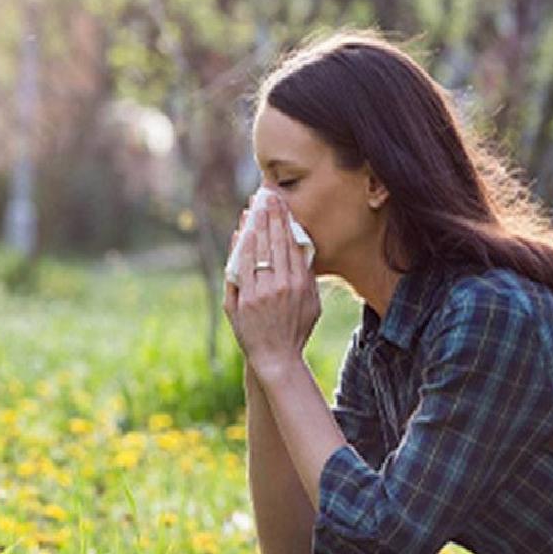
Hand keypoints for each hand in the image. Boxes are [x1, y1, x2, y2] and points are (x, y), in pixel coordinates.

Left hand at [223, 193, 320, 375]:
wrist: (276, 357)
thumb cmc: (296, 330)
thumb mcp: (313, 304)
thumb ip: (308, 277)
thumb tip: (303, 249)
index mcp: (300, 283)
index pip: (291, 243)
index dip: (285, 221)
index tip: (281, 203)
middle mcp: (281, 285)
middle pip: (274, 242)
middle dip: (269, 216)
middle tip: (265, 196)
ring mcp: (261, 292)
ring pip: (256, 250)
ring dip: (254, 226)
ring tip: (251, 208)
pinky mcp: (244, 299)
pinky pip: (240, 267)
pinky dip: (240, 247)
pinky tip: (240, 232)